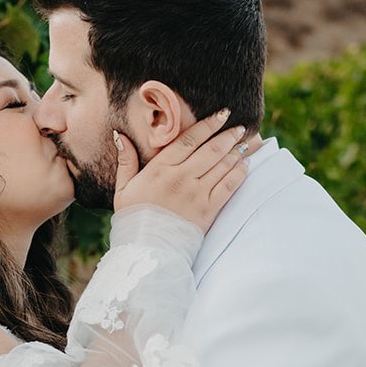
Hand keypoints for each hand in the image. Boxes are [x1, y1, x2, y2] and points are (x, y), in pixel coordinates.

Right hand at [113, 109, 248, 232]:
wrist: (148, 251)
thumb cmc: (134, 219)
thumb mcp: (123, 189)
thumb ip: (126, 160)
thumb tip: (120, 135)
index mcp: (160, 169)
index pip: (189, 140)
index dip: (208, 125)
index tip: (221, 114)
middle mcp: (181, 178)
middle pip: (211, 150)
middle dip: (228, 136)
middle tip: (240, 127)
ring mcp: (197, 194)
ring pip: (222, 166)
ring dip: (236, 152)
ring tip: (245, 143)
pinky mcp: (208, 210)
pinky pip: (229, 186)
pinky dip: (239, 173)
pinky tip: (245, 165)